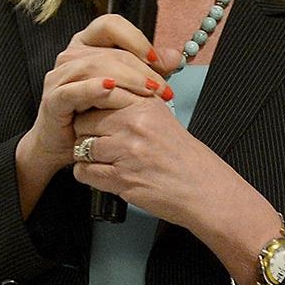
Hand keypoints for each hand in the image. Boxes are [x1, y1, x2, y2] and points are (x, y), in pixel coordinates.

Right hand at [13, 14, 167, 210]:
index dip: (135, 38)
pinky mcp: (52, 100)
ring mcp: (59, 77)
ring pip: (92, 66)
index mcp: (87, 45)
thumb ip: (149, 70)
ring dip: (125, 79)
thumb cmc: (95, 114)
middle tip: (162, 88)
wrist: (66, 145)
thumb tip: (176, 57)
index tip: (158, 60)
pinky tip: (110, 89)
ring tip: (148, 92)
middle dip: (140, 69)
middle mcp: (70, 56)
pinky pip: (72, 90)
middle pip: (108, 51)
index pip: (110, 25)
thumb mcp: (127, 89)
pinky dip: (91, 88)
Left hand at [71, 82, 268, 247]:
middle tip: (100, 143)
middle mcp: (134, 124)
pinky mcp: (122, 177)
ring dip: (86, 157)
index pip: (96, 95)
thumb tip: (94, 98)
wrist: (203, 188)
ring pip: (81, 148)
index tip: (90, 116)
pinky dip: (89, 175)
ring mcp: (127, 151)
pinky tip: (104, 174)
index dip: (88, 108)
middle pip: (82, 122)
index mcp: (143, 104)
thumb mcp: (159, 116)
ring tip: (105, 160)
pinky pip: (84, 172)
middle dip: (85, 134)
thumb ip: (129, 104)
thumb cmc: (182, 156)